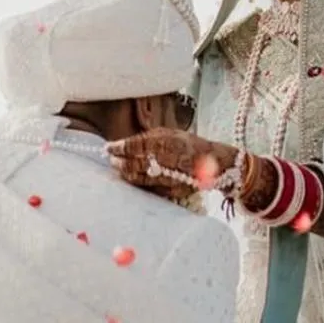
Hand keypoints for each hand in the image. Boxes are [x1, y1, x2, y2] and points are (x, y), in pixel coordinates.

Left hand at [107, 128, 238, 198]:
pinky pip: (151, 188)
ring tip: (118, 170)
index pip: (137, 145)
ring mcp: (171, 176)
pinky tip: (132, 179)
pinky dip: (139, 184)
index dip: (121, 147)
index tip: (109, 148)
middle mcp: (169, 158)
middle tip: (111, 160)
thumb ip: (150, 138)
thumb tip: (125, 143)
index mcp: (168, 141)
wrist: (214, 162)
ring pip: (141, 177)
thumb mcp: (171, 133)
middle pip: (136, 163)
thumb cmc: (190, 145)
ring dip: (127, 174)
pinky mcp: (173, 189)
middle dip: (120, 162)